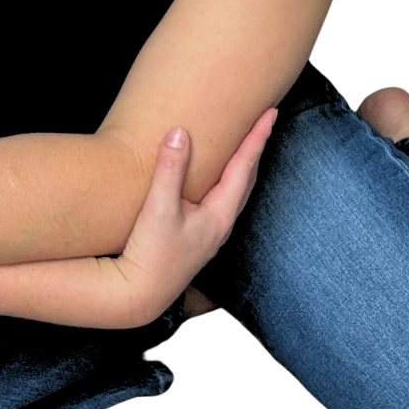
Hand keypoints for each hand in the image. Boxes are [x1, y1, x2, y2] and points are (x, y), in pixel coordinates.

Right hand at [115, 107, 277, 327]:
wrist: (137, 295)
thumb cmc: (150, 254)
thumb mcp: (159, 208)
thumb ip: (171, 169)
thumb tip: (180, 132)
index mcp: (220, 215)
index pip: (244, 167)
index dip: (258, 138)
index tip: (272, 113)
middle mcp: (220, 225)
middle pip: (246, 179)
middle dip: (256, 149)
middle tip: (264, 122)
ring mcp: (209, 233)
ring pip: (235, 191)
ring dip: (242, 166)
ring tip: (245, 145)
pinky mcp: (195, 238)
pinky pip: (220, 200)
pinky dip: (225, 180)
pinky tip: (212, 180)